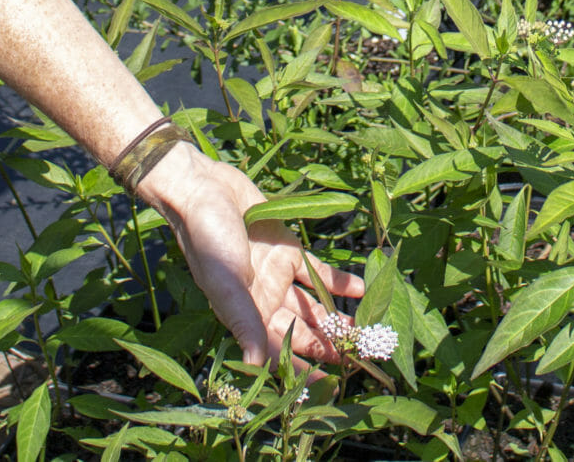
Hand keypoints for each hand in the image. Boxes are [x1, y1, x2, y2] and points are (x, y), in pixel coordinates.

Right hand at [140, 142, 364, 365]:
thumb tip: (253, 364)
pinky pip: (319, 274)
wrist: (206, 191)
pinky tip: (361, 289)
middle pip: (303, 331)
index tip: (333, 383)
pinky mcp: (289, 251)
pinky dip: (339, 282)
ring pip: (314, 306)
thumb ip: (244, 322)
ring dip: (339, 317)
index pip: (280, 351)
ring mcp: (279, 276)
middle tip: (362, 354)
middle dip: (330, 344)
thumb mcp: (226, 282)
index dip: (304, 368)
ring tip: (367, 328)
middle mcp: (265, 301)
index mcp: (246, 315)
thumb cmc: (208, 240)